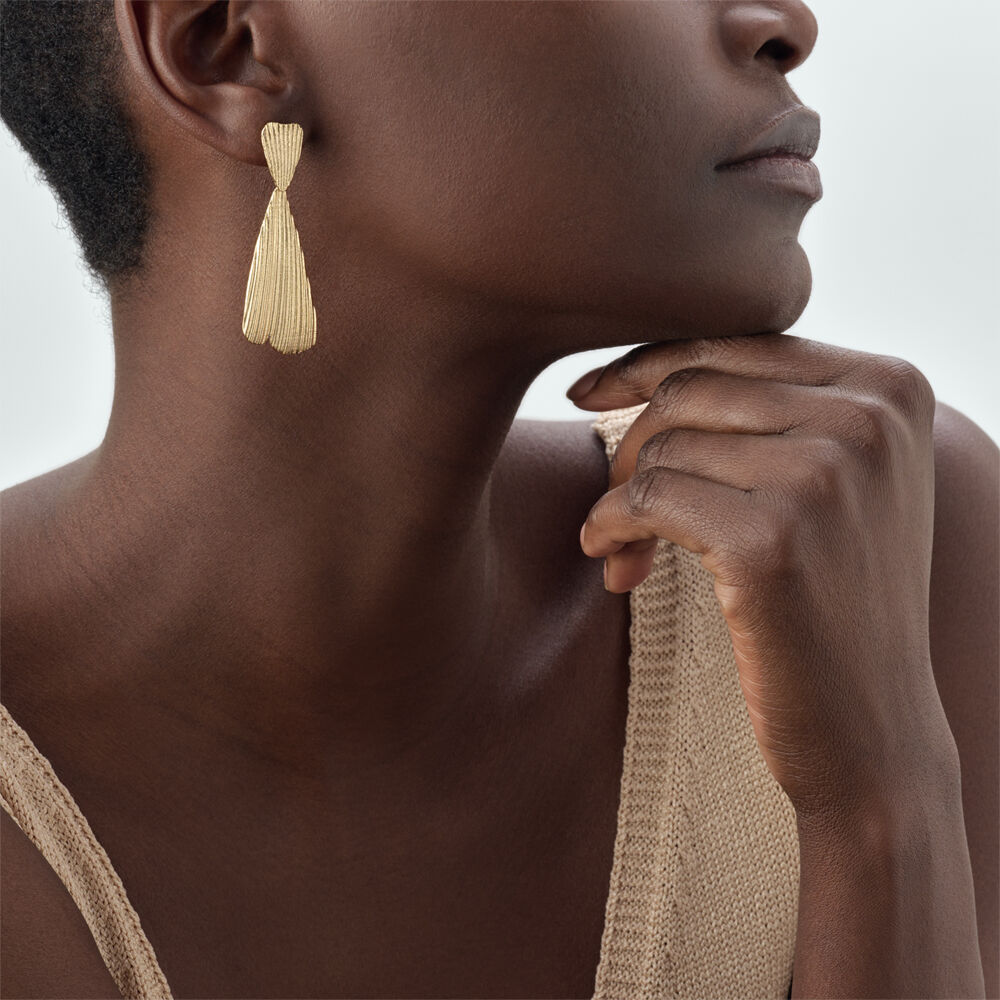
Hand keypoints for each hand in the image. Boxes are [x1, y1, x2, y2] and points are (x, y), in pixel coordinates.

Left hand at [568, 332, 956, 816]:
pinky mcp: (772, 540)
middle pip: (690, 387)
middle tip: (616, 503)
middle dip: (631, 443)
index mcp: (889, 387)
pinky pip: (647, 497)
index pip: (735, 341)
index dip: (647, 364)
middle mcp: (868, 417)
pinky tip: (611, 563)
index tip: (587, 392)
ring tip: (622, 550)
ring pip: (663, 444)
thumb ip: (771, 409)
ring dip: (620, 498)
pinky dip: (610, 526)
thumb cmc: (832, 601)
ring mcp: (826, 475)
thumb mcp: (828, 483)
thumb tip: (643, 366)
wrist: (872, 729)